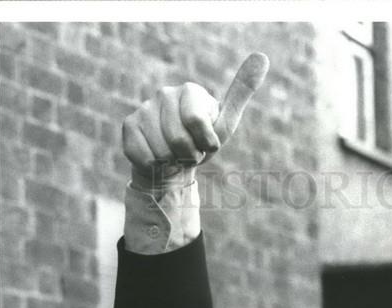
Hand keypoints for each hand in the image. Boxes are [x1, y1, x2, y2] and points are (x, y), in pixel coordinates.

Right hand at [122, 52, 269, 190]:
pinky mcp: (129, 126)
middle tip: (190, 151)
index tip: (208, 144)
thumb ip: (242, 91)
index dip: (205, 144)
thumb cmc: (203, 141)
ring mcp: (144, 108)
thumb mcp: (226, 122)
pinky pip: (145, 157)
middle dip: (190, 156)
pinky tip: (158, 157)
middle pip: (179, 141)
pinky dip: (155, 166)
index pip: (197, 122)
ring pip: (161, 152)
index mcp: (190, 91)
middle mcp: (164, 94)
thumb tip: (262, 56)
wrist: (175, 161)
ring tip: (175, 154)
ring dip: (172, 162)